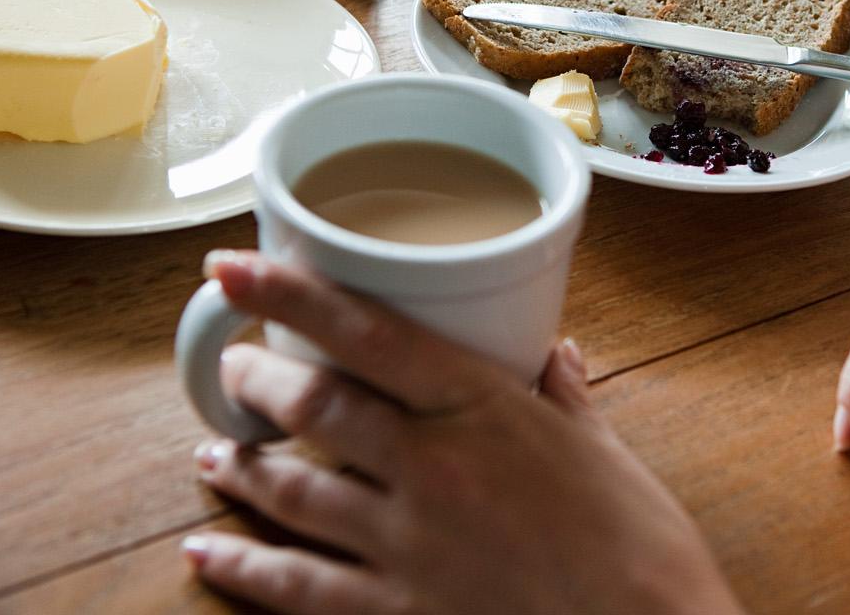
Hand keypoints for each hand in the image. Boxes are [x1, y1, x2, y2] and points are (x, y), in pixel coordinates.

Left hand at [183, 250, 742, 614]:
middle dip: (255, 380)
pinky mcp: (397, 614)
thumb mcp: (604, 452)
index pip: (366, 333)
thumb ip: (564, 398)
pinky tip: (208, 556)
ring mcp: (406, 544)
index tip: (232, 268)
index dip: (288, 293)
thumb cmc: (640, 545)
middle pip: (312, 405)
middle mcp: (430, 466)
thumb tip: (555, 355)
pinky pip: (297, 587)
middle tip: (230, 367)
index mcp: (482, 407)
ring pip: (292, 491)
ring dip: (240, 468)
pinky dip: (244, 568)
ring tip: (212, 453)